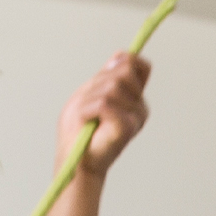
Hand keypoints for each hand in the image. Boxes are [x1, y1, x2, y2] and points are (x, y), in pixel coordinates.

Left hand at [63, 52, 151, 177]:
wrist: (76, 160)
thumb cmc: (80, 129)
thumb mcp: (89, 93)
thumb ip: (107, 75)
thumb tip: (121, 56)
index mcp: (133, 97)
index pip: (139, 66)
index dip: (125, 61)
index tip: (107, 70)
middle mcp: (139, 107)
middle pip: (123, 72)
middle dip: (98, 83)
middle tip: (87, 105)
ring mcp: (136, 118)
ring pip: (112, 87)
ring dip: (89, 99)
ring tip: (86, 117)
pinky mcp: (127, 127)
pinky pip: (104, 103)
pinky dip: (88, 110)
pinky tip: (88, 122)